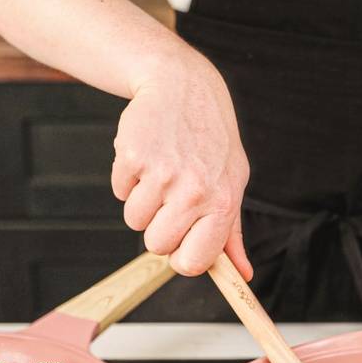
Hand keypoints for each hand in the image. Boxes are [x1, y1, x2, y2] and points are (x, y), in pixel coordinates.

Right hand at [112, 55, 252, 277]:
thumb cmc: (211, 141)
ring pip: (134, 221)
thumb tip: (242, 276)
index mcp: (222, 202)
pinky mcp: (133, 156)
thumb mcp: (232, 183)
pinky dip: (128, 178)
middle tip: (171, 196)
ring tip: (161, 172)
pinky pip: (119, 191)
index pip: (193, 263)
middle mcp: (194, 190)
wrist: (182, 86)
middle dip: (158, 226)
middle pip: (157, 246)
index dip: (182, 256)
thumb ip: (232, 233)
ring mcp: (162, 173)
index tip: (182, 241)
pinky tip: (147, 155)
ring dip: (142, 201)